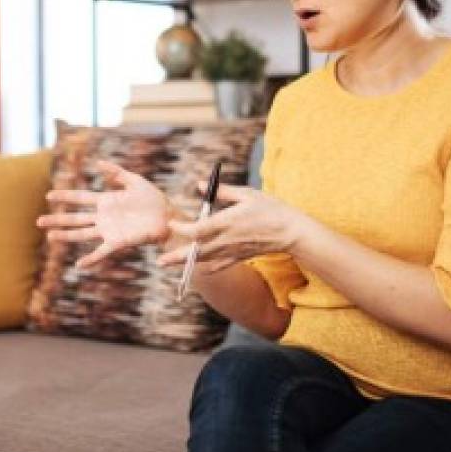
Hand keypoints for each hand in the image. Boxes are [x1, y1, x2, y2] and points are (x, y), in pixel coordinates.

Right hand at [36, 160, 174, 269]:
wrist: (168, 217)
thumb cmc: (154, 199)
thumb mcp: (135, 181)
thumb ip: (116, 172)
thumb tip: (97, 163)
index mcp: (106, 201)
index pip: (80, 198)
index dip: (65, 196)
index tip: (49, 195)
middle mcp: (104, 217)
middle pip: (75, 218)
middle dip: (57, 219)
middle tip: (39, 221)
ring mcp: (109, 231)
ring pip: (82, 234)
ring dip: (66, 235)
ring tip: (50, 236)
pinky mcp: (118, 242)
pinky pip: (101, 252)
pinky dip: (91, 259)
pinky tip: (79, 265)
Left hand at [157, 183, 302, 273]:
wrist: (291, 231)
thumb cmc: (270, 208)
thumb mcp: (247, 194)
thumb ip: (221, 191)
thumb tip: (199, 184)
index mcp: (227, 221)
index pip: (198, 230)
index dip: (182, 229)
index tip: (172, 225)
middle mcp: (227, 239)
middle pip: (197, 251)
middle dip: (177, 257)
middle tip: (160, 261)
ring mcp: (233, 251)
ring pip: (205, 260)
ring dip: (187, 263)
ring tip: (170, 264)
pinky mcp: (240, 257)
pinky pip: (220, 265)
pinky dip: (207, 266)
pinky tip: (198, 267)